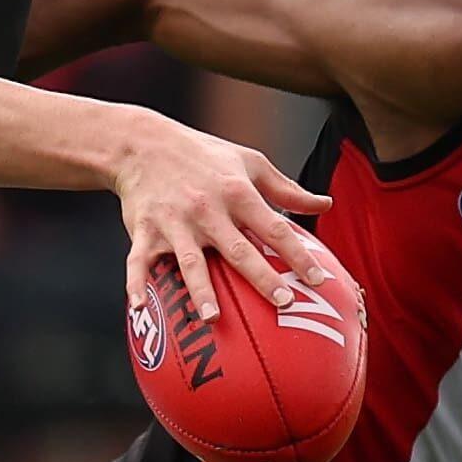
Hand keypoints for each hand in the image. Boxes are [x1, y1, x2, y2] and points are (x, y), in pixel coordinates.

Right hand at [115, 111, 331, 318]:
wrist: (143, 144)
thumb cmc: (204, 154)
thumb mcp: (249, 162)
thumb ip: (286, 189)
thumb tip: (326, 205)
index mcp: (236, 192)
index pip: (274, 228)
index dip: (298, 255)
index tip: (319, 280)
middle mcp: (207, 209)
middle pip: (238, 249)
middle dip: (261, 276)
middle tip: (283, 301)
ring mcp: (174, 222)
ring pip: (190, 262)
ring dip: (201, 290)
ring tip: (212, 318)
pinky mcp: (145, 231)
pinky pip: (139, 262)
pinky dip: (136, 284)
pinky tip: (137, 307)